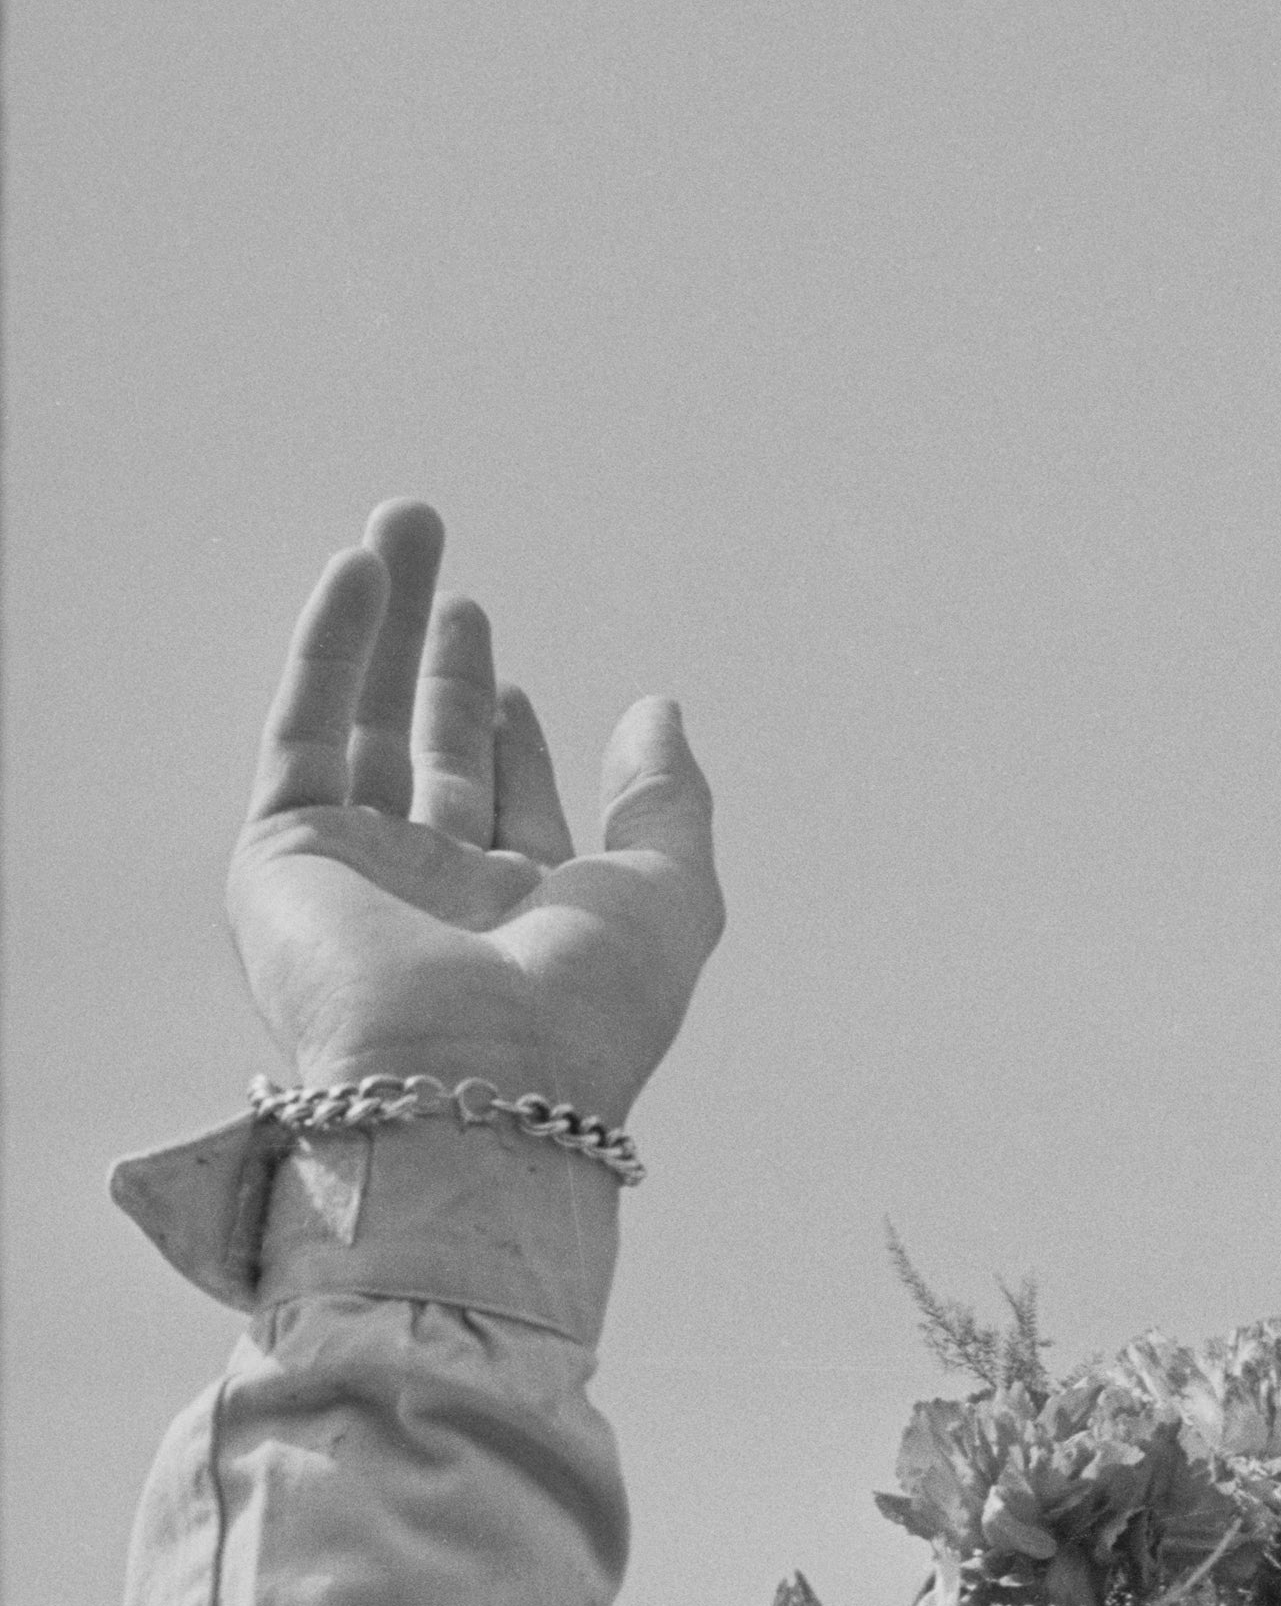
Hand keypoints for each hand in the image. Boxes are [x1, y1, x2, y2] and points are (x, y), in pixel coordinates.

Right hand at [229, 504, 719, 1124]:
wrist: (483, 1079)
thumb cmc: (588, 1006)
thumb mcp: (670, 889)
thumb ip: (667, 797)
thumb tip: (658, 709)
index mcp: (521, 916)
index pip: (503, 802)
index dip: (501, 735)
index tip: (503, 674)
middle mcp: (431, 894)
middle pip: (428, 748)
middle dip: (438, 658)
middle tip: (450, 576)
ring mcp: (355, 873)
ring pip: (364, 723)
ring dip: (382, 624)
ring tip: (403, 525)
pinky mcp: (286, 854)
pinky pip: (303, 730)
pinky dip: (330, 647)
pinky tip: (358, 572)